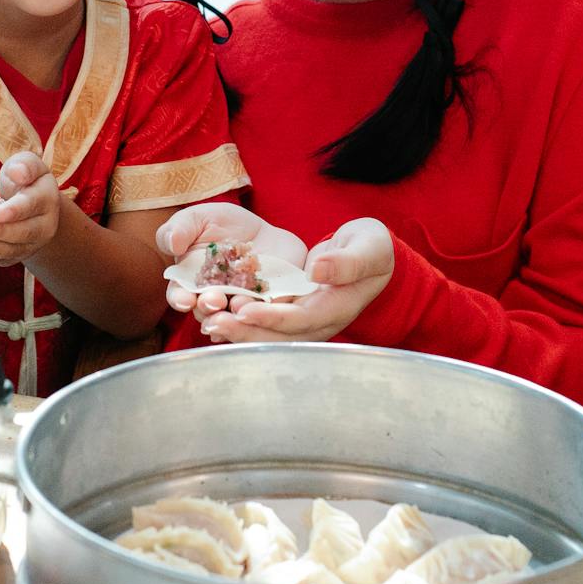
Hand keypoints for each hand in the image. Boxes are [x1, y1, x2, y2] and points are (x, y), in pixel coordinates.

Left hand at [0, 151, 60, 267]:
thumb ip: (24, 165)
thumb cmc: (23, 177)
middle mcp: (45, 225)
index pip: (32, 205)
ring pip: (12, 250)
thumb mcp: (25, 163)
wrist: (29, 201)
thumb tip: (19, 174)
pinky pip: (3, 260)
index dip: (15, 210)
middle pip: (23, 232)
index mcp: (47, 199)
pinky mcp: (18, 255)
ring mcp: (33, 244)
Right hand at [153, 202, 308, 317]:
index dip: (180, 299)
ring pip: (233, 319)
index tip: (185, 299)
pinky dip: (261, 317)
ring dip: (233, 318)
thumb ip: (181, 228)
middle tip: (214, 299)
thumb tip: (172, 242)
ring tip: (238, 304)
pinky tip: (260, 311)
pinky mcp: (264, 308)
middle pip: (206, 311)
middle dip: (208, 307)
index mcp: (188, 283)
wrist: (262, 232)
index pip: (179, 296)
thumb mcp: (199, 218)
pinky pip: (262, 318)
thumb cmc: (223, 224)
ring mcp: (237, 306)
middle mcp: (211, 299)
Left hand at [198, 218, 395, 343]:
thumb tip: (317, 270)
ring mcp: (308, 322)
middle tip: (214, 322)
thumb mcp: (367, 247)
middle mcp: (321, 321)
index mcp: (337, 306)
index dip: (273, 318)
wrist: (373, 256)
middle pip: (281, 335)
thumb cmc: (373, 248)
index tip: (244, 311)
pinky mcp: (296, 315)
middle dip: (247, 332)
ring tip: (209, 324)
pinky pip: (268, 326)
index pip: (302, 319)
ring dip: (240, 333)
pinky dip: (244, 325)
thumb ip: (347, 261)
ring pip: (271, 335)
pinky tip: (217, 318)